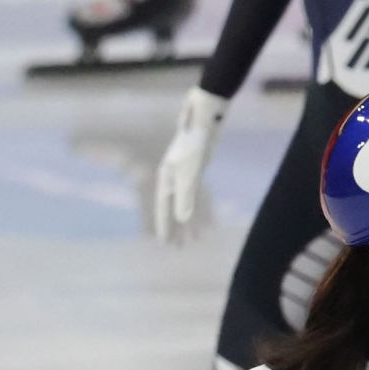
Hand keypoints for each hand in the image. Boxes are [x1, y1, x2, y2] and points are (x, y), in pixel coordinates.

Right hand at [153, 86, 229, 243]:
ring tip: (192, 240)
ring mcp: (184, 175)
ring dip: (188, 222)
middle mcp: (173, 178)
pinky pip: (196, 197)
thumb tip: (183, 219)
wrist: (203, 121)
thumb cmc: (193, 144)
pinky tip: (205, 222)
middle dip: (175, 229)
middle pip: (173, 209)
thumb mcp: (190, 173)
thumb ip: (186, 196)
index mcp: (166, 178)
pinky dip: (199, 209)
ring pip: (185, 204)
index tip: (165, 244)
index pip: (164, 208)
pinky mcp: (196, 172)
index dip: (165, 226)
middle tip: (177, 248)